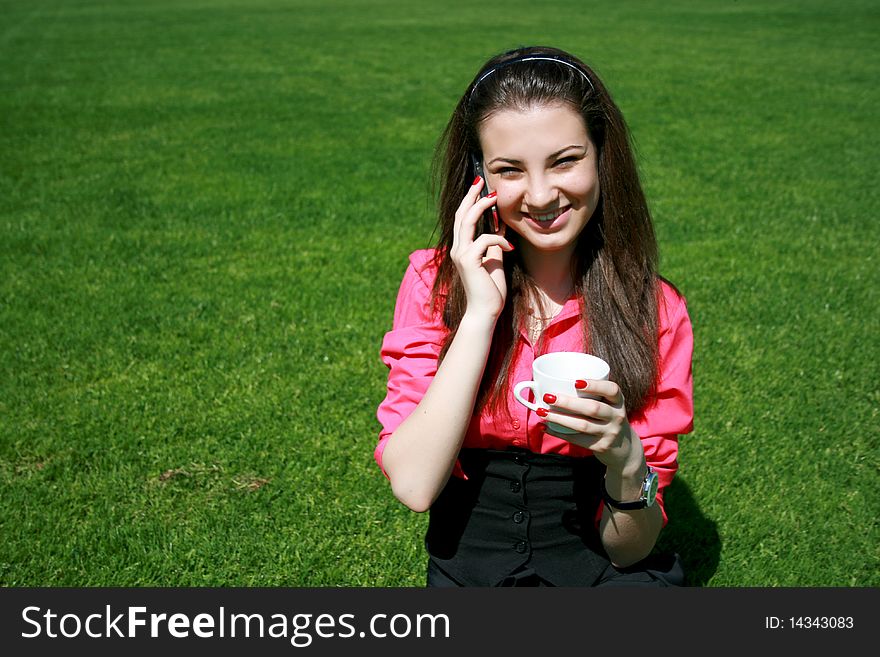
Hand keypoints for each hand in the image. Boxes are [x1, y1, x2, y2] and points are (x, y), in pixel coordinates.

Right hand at [449, 177, 512, 320]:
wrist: (485, 311)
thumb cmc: (490, 289)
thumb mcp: (495, 260)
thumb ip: (494, 242)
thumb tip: (500, 224)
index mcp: (462, 249)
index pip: (462, 219)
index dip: (469, 201)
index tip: (480, 187)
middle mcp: (457, 249)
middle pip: (461, 215)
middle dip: (471, 196)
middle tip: (481, 180)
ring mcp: (461, 254)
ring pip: (467, 221)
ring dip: (481, 207)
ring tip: (494, 197)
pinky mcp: (468, 261)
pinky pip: (484, 240)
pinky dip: (499, 238)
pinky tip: (510, 247)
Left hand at [537, 379, 643, 474]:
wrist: (623, 448)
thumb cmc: (607, 418)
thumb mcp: (608, 405)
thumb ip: (591, 395)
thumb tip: (554, 382)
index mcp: (618, 401)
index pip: (612, 390)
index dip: (595, 385)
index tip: (575, 382)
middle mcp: (617, 416)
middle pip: (592, 408)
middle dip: (568, 402)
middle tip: (548, 397)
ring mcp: (610, 433)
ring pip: (582, 425)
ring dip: (559, 418)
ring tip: (542, 412)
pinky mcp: (601, 447)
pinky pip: (577, 439)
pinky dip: (559, 433)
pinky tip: (546, 427)